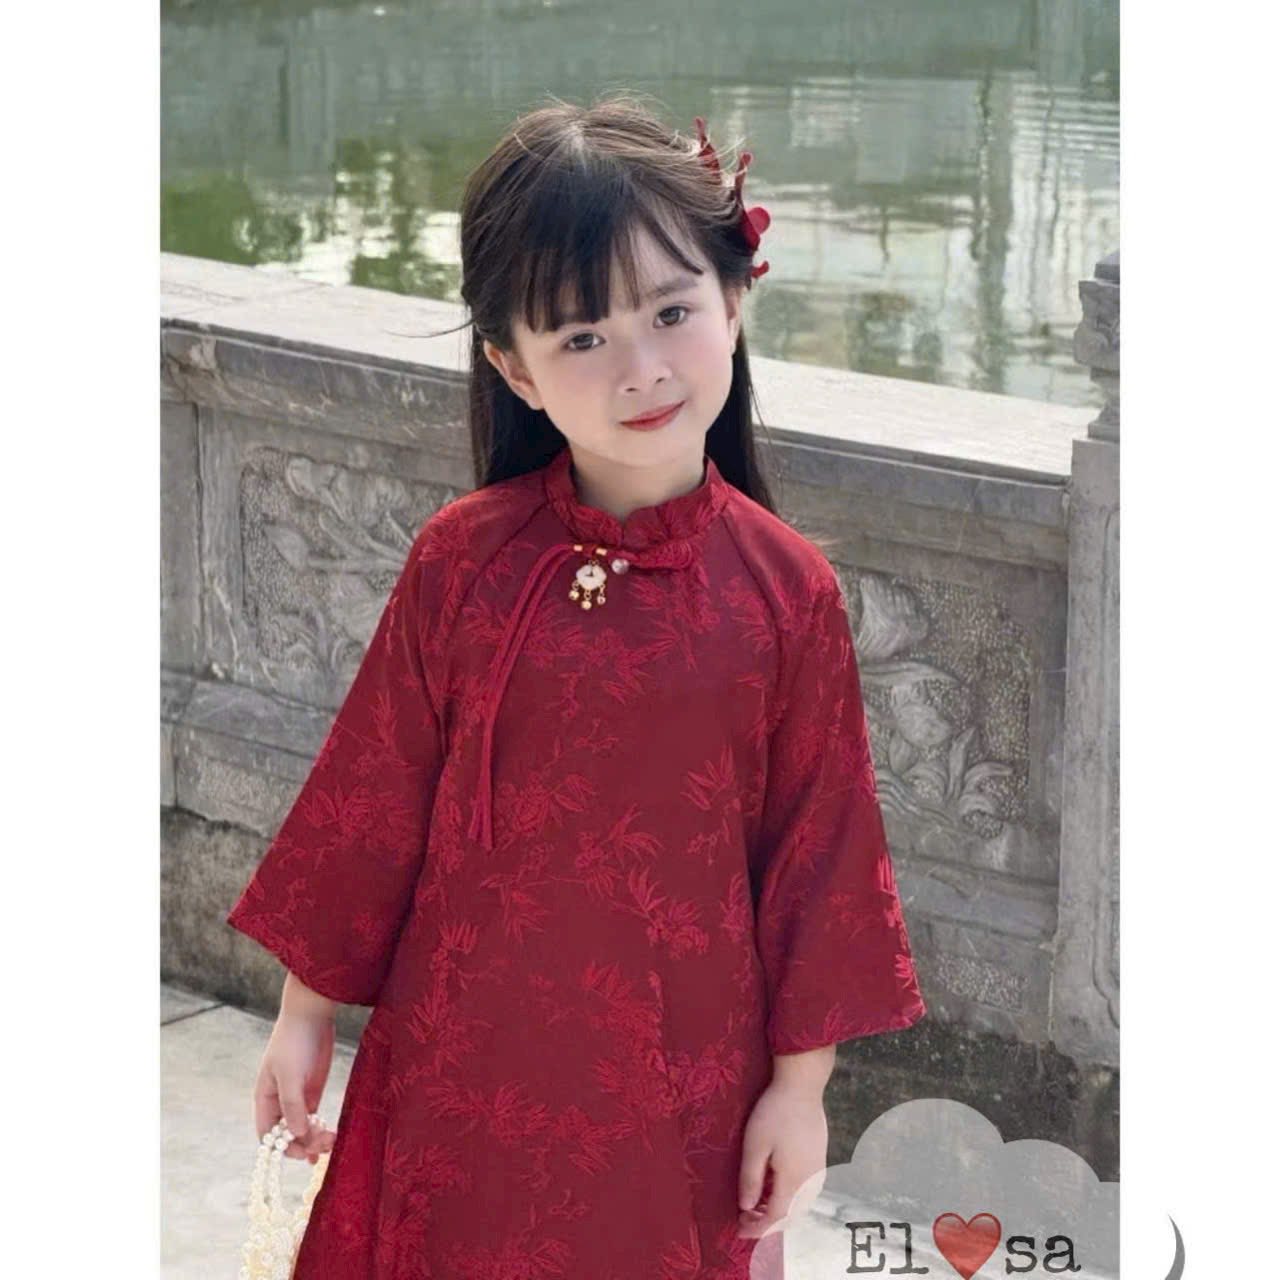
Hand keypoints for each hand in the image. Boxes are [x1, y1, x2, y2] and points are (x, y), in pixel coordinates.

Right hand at [253, 1009, 337, 1162]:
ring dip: (314, 1140)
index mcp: (265, 1099)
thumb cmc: (294, 1042)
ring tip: (332, 1142)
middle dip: (304, 1144)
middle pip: (286, 1135)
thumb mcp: (290, 1074)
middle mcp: (278, 1103)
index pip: (268, 1135)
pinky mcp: (312, 1092)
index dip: (282, 1148)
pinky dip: (319, 1131)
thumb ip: (292, 1105)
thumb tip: (296, 1135)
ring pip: (302, 1129)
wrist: (312, 1015)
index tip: (304, 1152)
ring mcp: (296, 1098)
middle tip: (325, 1145)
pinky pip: (313, 1119)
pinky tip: (329, 1140)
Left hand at [736, 1080, 828, 1238]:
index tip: (738, 1230)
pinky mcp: (819, 1159)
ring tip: (755, 1204)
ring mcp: (818, 1170)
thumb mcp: (755, 1145)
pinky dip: (788, 1198)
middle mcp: (811, 1181)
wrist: (803, 1085)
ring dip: (778, 1211)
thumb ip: (750, 1179)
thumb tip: (745, 1208)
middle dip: (767, 1223)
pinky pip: (805, 1191)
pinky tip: (774, 1186)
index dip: (757, 1229)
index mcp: (794, 1181)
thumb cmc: (774, 1113)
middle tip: (744, 1219)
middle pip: (791, 1216)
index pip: (776, 1218)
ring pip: (799, 1205)